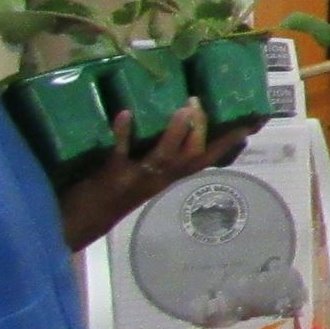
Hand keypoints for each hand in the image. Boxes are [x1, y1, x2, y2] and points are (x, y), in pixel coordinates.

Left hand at [60, 100, 262, 250]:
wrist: (77, 223)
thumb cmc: (109, 198)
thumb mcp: (140, 180)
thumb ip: (157, 160)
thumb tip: (173, 127)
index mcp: (168, 180)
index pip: (206, 160)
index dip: (229, 142)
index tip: (251, 122)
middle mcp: (158, 180)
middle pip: (191, 159)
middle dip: (204, 133)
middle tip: (206, 105)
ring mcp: (136, 178)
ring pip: (164, 157)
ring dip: (175, 134)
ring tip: (184, 109)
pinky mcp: (111, 175)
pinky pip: (120, 153)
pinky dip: (123, 133)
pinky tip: (125, 114)